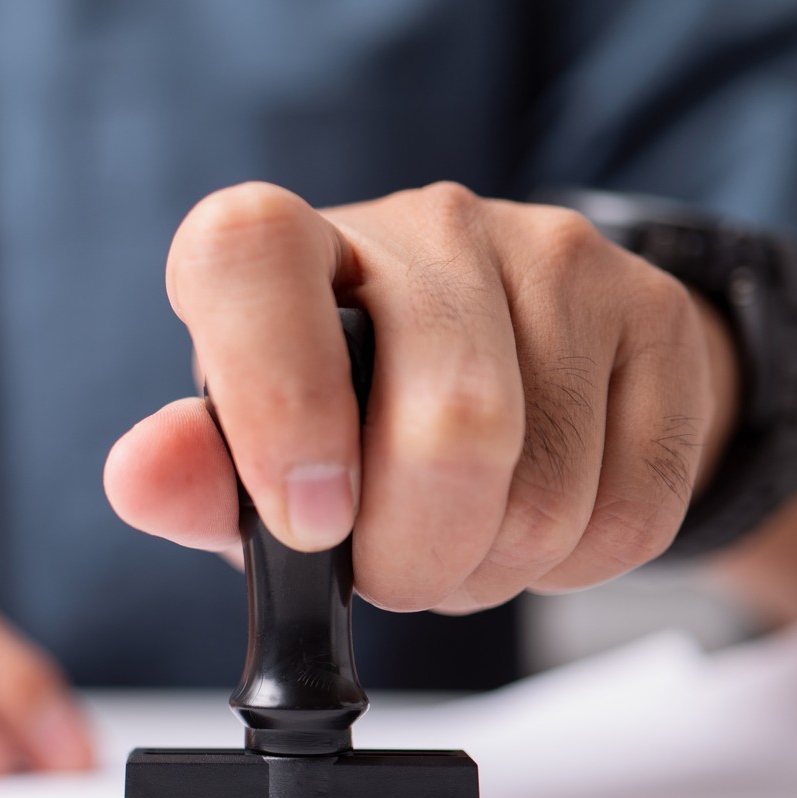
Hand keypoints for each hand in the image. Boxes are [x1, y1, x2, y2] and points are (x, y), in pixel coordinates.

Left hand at [105, 182, 739, 611]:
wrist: (513, 377)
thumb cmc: (346, 423)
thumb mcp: (247, 461)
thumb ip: (194, 476)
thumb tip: (141, 475)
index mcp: (283, 247)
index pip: (250, 256)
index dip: (278, 400)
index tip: (307, 521)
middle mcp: (422, 226)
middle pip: (451, 422)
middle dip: (413, 559)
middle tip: (389, 572)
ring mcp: (555, 255)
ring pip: (544, 488)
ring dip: (489, 571)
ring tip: (455, 542)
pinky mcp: (656, 315)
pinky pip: (630, 510)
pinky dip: (572, 568)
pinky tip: (533, 524)